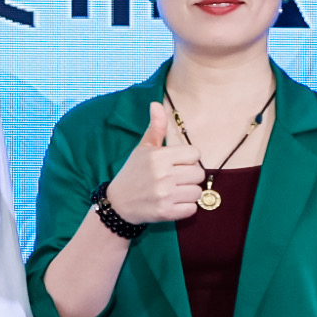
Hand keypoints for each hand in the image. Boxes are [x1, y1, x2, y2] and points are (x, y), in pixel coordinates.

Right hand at [104, 103, 209, 227]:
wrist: (117, 204)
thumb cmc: (133, 173)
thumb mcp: (142, 149)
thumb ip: (155, 128)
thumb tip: (156, 104)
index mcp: (159, 157)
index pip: (195, 154)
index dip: (188, 160)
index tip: (177, 164)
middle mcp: (163, 175)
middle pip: (199, 174)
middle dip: (189, 177)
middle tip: (175, 180)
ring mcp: (165, 195)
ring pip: (197, 192)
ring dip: (188, 193)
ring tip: (174, 192)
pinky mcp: (166, 212)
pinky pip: (192, 209)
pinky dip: (185, 208)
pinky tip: (173, 203)